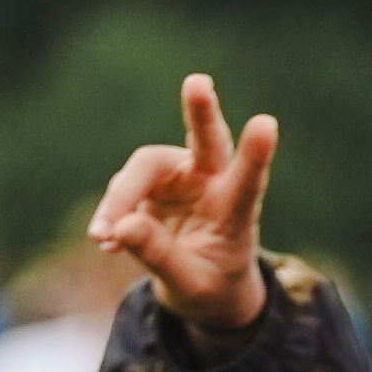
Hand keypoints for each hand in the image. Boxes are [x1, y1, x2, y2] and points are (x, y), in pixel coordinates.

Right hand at [89, 71, 283, 332]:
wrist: (204, 289)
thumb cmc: (209, 287)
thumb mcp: (189, 285)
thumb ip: (158, 256)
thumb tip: (119, 227)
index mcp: (236, 211)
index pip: (248, 181)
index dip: (256, 153)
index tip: (267, 123)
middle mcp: (212, 184)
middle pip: (208, 139)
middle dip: (201, 111)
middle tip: (198, 83)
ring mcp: (181, 177)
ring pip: (146, 167)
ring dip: (121, 198)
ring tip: (104, 237)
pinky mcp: (153, 182)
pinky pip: (124, 187)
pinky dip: (111, 212)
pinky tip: (106, 240)